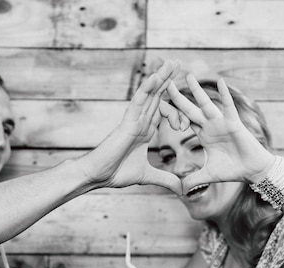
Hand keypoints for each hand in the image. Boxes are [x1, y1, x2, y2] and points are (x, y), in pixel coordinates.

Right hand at [81, 60, 183, 194]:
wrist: (98, 175)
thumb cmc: (116, 172)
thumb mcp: (148, 176)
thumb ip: (166, 179)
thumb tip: (182, 190)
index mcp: (145, 130)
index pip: (164, 113)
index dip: (178, 114)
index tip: (185, 127)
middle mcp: (140, 121)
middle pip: (157, 95)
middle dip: (168, 80)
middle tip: (180, 63)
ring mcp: (133, 119)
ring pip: (149, 93)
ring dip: (161, 77)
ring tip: (172, 62)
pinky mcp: (126, 122)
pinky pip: (138, 101)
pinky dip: (146, 89)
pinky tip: (155, 77)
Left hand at [166, 74, 274, 192]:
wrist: (252, 171)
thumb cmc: (232, 170)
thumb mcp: (207, 175)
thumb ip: (193, 180)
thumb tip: (179, 190)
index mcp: (203, 134)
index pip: (184, 120)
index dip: (172, 113)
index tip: (158, 103)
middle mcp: (210, 125)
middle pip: (190, 108)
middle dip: (179, 96)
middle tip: (166, 82)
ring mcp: (222, 122)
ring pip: (206, 103)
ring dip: (197, 89)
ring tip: (188, 74)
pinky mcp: (234, 123)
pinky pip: (228, 107)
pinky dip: (225, 94)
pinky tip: (219, 81)